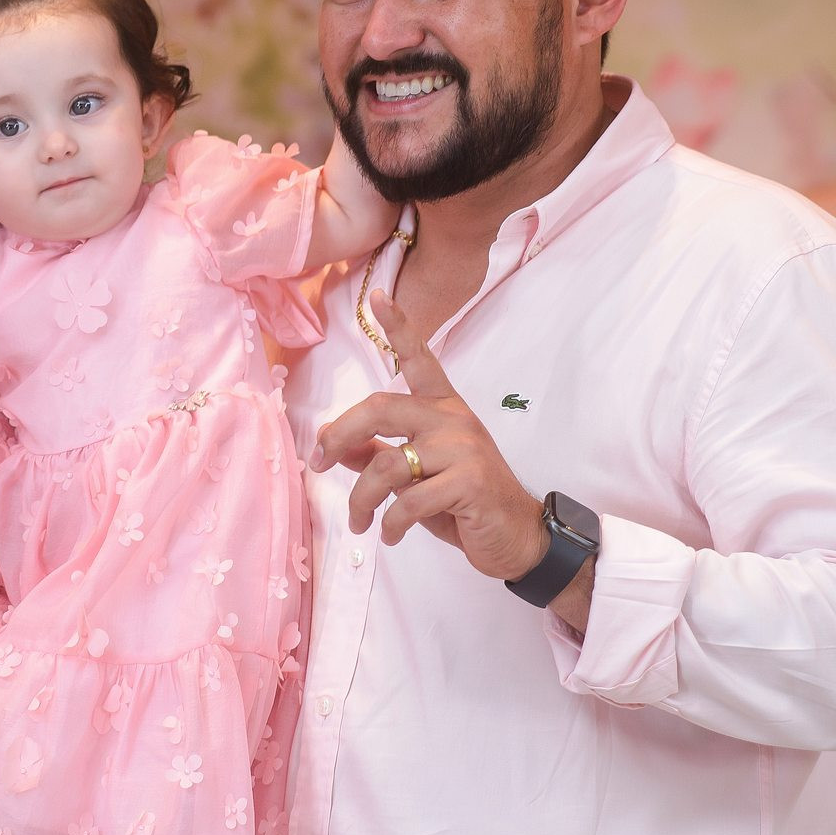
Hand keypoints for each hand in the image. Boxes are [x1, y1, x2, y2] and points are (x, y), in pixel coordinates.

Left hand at [310, 290, 545, 579]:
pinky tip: (389, 535)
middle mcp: (453, 419)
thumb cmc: (463, 502)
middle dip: (338, 436)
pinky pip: (409, 500)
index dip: (399, 327)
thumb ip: (378, 454)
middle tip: (318, 463)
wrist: (517, 537)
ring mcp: (463, 448)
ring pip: (387, 464)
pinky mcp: (470, 481)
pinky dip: (390, 524)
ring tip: (359, 523)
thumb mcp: (417, 476)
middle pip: (380, 409)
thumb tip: (332, 444)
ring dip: (361, 499)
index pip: (419, 359)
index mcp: (442, 408)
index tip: (378, 297)